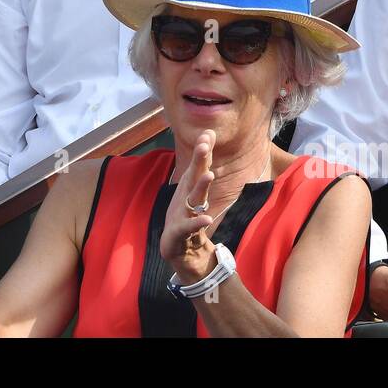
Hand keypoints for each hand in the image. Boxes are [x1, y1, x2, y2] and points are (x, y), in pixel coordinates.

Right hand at [159, 130, 218, 282]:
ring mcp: (180, 215)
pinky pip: (188, 228)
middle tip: (204, 144)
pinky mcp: (178, 234)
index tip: (208, 134)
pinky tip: (207, 219)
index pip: (197, 167)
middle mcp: (183, 199)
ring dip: (199, 188)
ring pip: (192, 200)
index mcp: (188, 190)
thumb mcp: (196, 193)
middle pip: (193, 178)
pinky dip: (197, 223)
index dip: (202, 151)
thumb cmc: (188, 218)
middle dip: (198, 161)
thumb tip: (207, 139)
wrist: (180, 253)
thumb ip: (202, 168)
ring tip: (209, 175)